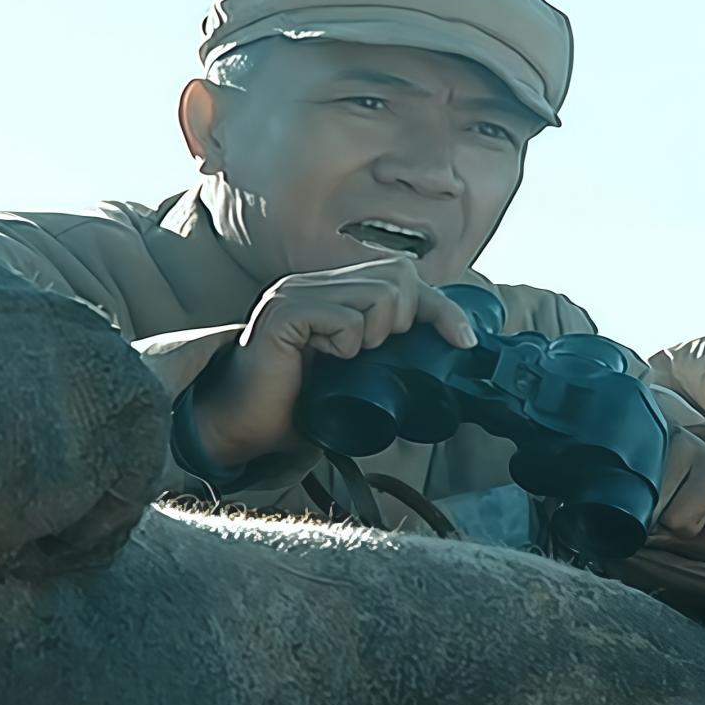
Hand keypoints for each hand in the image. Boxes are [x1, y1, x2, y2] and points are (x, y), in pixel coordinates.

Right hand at [185, 257, 478, 467]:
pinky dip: (345, 345)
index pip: (404, 277)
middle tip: (375, 353)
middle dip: (406, 320)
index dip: (441, 307)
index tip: (463, 341)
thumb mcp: (356, 372)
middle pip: (400, 277)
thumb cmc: (295, 404)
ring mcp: (296, 293)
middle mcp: (314, 282)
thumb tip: (444, 353)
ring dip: (375, 336)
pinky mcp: (282, 313)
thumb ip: (387, 350)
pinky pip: (344, 319)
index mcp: (333, 291)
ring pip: (379, 295)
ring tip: (344, 358)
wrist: (241, 428)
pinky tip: (322, 359)